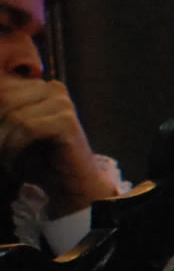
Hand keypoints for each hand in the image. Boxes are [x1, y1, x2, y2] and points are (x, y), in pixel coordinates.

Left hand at [0, 75, 116, 216]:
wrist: (70, 184)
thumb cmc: (36, 160)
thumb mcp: (9, 132)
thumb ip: (1, 115)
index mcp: (39, 86)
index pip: (2, 87)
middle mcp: (54, 89)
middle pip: (4, 97)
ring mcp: (63, 103)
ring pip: (14, 114)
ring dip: (2, 141)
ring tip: (2, 160)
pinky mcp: (67, 121)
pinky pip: (27, 127)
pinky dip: (13, 147)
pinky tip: (11, 163)